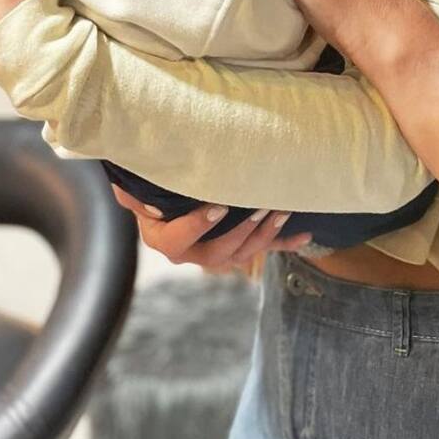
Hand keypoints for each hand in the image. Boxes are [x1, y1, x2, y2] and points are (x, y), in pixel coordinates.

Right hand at [110, 186, 311, 269]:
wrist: (165, 193)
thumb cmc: (149, 184)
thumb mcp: (132, 186)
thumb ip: (133, 192)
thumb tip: (144, 197)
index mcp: (164, 238)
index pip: (178, 241)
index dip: (198, 227)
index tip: (219, 207)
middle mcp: (192, 252)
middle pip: (217, 255)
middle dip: (242, 233)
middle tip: (261, 208)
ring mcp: (217, 250)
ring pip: (243, 254)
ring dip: (265, 235)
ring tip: (281, 211)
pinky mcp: (239, 244)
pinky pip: (263, 248)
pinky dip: (285, 241)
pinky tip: (306, 235)